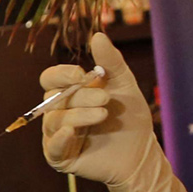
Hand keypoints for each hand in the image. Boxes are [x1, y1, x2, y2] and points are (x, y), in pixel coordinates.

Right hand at [39, 34, 192, 191]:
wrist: (142, 153)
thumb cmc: (130, 119)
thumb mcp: (124, 85)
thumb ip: (110, 62)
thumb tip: (97, 35)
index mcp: (69, 93)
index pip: (50, 78)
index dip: (61, 74)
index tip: (81, 75)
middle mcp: (59, 112)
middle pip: (53, 98)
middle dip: (79, 96)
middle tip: (106, 100)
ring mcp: (57, 135)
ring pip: (55, 120)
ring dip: (79, 116)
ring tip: (104, 116)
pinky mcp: (60, 157)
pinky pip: (52, 147)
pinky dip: (59, 139)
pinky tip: (73, 133)